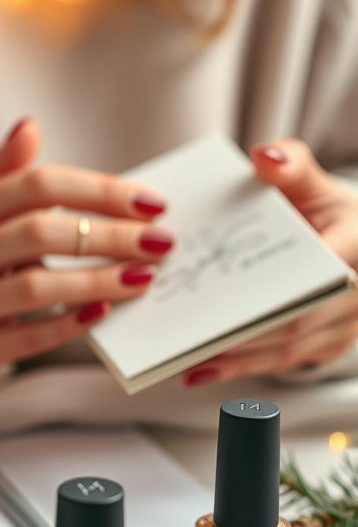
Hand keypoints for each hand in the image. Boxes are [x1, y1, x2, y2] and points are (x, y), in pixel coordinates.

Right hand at [0, 119, 172, 375]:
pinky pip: (29, 337)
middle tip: (160, 242)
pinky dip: (70, 324)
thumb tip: (30, 126)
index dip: (99, 190)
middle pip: (40, 233)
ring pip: (36, 288)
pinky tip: (106, 312)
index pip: (37, 186)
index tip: (151, 202)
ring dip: (97, 281)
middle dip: (109, 235)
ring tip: (144, 277)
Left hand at [184, 139, 357, 386]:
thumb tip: (264, 157)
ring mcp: (343, 327)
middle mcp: (355, 296)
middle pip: (294, 322)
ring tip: (185, 357)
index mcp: (356, 248)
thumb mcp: (310, 182)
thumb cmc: (322, 211)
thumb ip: (290, 166)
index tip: (229, 299)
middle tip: (190, 335)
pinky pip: (283, 363)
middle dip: (241, 332)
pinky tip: (200, 369)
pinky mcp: (326, 347)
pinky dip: (241, 367)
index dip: (272, 294)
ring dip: (235, 357)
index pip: (314, 276)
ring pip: (286, 349)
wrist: (349, 241)